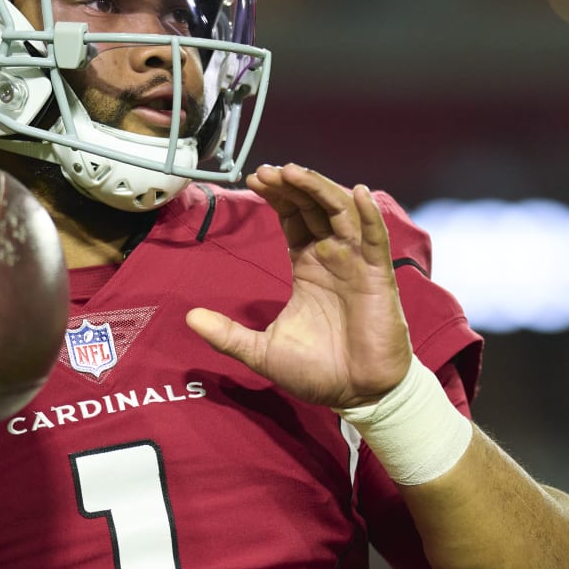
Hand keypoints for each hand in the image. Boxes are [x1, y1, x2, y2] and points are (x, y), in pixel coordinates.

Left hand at [186, 163, 412, 408]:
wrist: (356, 396)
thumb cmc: (317, 372)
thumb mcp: (261, 352)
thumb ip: (228, 334)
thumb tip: (189, 318)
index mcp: (308, 266)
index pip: (293, 218)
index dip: (277, 197)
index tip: (254, 180)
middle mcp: (333, 257)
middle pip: (314, 206)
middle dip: (292, 185)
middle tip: (266, 172)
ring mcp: (357, 264)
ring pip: (341, 213)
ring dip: (320, 189)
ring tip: (295, 172)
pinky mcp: (379, 278)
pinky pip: (375, 240)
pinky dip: (368, 215)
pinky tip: (357, 193)